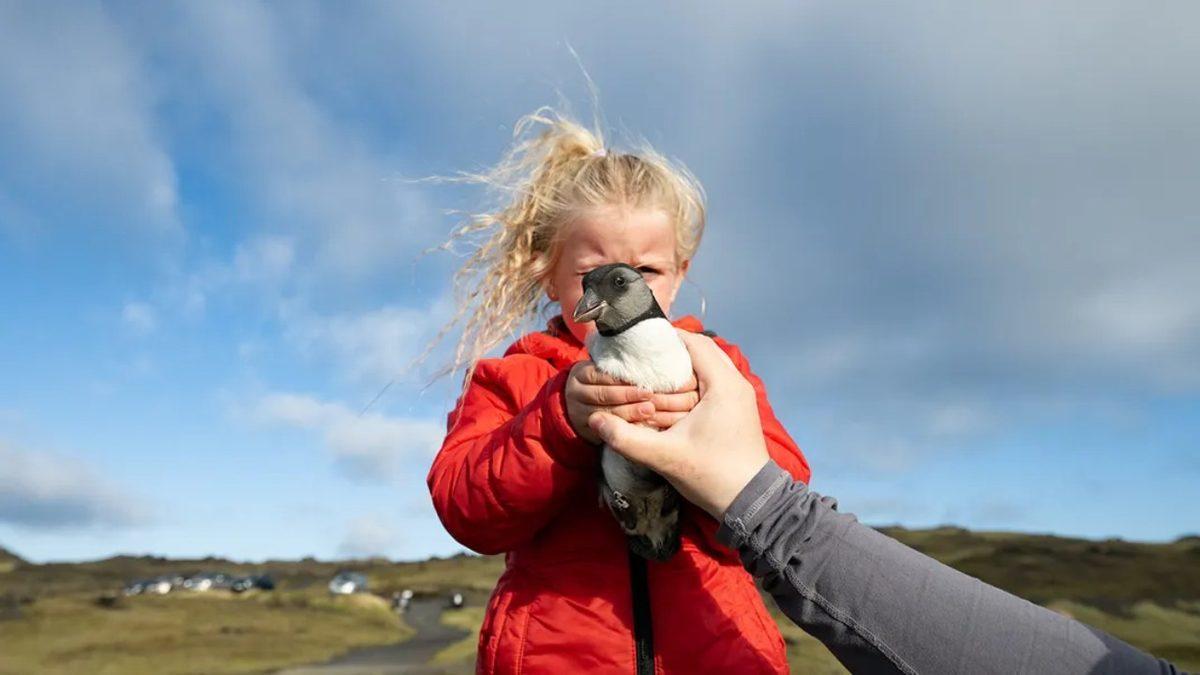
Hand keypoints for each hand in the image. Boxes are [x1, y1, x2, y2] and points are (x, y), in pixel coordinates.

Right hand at [565, 361, 654, 443]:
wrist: (579, 405)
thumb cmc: (600, 383)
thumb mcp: (601, 371)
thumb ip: (615, 368)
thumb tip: (641, 364)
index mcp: (579, 375)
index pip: (598, 375)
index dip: (620, 378)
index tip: (640, 378)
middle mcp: (575, 394)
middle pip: (602, 395)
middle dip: (628, 395)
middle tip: (649, 394)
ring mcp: (578, 414)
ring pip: (606, 413)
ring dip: (630, 412)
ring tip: (649, 410)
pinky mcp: (586, 430)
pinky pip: (607, 430)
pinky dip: (625, 426)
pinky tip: (641, 424)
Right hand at [586, 332, 768, 517]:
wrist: (748, 501)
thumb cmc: (711, 475)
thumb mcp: (663, 456)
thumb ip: (626, 438)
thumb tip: (595, 421)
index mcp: (723, 385)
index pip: (695, 343)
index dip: (668, 337)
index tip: (641, 341)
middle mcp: (737, 383)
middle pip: (704, 350)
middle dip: (674, 350)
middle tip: (645, 356)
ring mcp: (741, 395)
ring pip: (711, 364)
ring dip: (685, 364)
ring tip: (655, 370)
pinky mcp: (739, 407)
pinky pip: (716, 380)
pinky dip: (695, 378)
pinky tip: (673, 392)